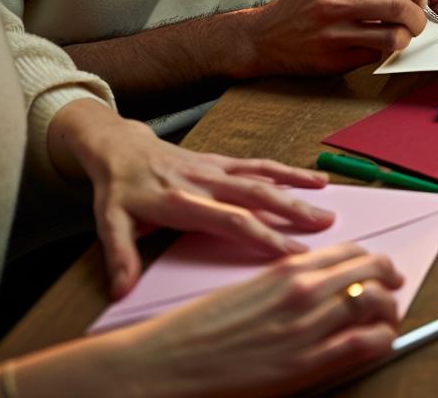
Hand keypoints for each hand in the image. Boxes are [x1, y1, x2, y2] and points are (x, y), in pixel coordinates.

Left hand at [52, 103, 334, 297]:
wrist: (120, 148)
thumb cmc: (118, 189)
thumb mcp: (109, 222)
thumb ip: (120, 255)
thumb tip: (122, 289)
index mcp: (181, 202)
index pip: (230, 221)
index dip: (263, 236)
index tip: (290, 254)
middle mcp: (204, 182)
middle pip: (255, 196)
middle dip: (292, 212)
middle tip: (324, 227)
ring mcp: (216, 168)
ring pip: (263, 177)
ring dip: (296, 188)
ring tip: (328, 201)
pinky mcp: (222, 161)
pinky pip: (259, 165)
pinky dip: (287, 171)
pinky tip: (313, 178)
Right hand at [110, 243, 402, 396]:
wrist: (168, 360)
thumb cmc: (201, 327)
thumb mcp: (248, 289)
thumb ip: (287, 283)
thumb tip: (319, 284)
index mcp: (286, 269)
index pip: (350, 252)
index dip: (372, 260)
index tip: (378, 268)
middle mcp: (304, 291)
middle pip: (372, 271)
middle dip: (391, 278)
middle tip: (395, 287)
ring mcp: (308, 326)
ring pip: (377, 304)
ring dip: (391, 309)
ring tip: (390, 317)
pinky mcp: (306, 362)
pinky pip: (365, 342)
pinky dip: (383, 339)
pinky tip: (382, 341)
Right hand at [245, 0, 428, 76]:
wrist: (263, 37)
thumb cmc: (301, 6)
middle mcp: (334, 1)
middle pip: (401, 6)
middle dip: (418, 17)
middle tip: (417, 21)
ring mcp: (333, 33)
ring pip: (393, 36)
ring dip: (405, 38)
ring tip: (401, 36)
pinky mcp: (332, 59)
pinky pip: (374, 55)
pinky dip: (381, 51)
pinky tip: (373, 46)